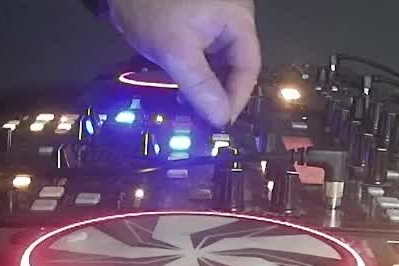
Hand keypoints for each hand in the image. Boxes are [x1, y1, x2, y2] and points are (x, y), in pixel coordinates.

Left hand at [108, 0, 260, 126]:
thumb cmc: (150, 7)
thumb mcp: (175, 51)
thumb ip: (200, 88)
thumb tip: (220, 120)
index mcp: (239, 18)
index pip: (248, 67)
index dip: (236, 98)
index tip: (220, 122)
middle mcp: (233, 17)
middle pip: (235, 65)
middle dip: (220, 93)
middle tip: (204, 118)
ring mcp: (215, 17)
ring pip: (218, 61)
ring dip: (206, 85)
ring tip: (191, 106)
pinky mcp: (196, 20)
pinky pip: (204, 52)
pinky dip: (195, 71)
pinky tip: (183, 87)